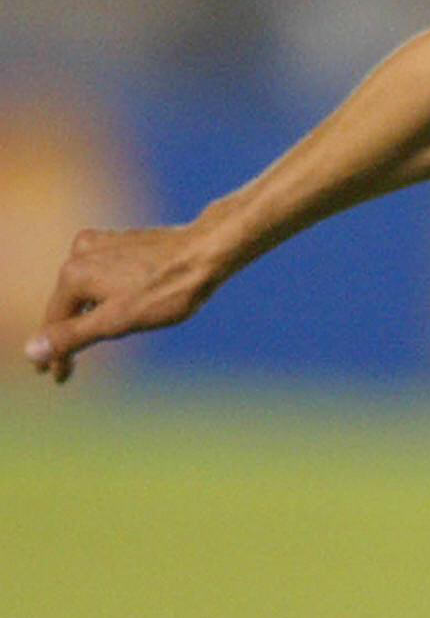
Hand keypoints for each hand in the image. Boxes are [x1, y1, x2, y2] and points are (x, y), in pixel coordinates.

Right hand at [24, 225, 227, 383]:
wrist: (210, 250)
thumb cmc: (168, 289)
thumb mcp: (117, 321)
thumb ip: (72, 336)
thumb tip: (32, 351)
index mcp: (73, 274)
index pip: (56, 324)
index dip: (56, 355)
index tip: (57, 378)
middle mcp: (81, 252)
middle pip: (68, 304)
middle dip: (69, 336)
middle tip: (66, 369)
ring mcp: (102, 242)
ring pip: (85, 289)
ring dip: (85, 315)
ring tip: (87, 342)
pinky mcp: (122, 239)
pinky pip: (101, 274)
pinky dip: (102, 295)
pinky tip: (109, 306)